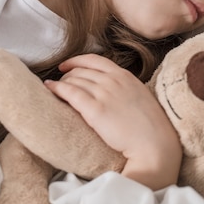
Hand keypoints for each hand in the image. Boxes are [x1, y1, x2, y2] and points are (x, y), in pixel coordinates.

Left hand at [44, 54, 181, 188]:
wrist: (154, 143)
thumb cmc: (149, 126)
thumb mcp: (139, 96)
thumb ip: (123, 88)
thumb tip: (109, 89)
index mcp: (125, 76)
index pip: (95, 60)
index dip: (77, 61)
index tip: (67, 65)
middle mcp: (113, 80)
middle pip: (81, 70)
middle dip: (67, 74)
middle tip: (60, 83)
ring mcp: (104, 94)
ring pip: (74, 80)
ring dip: (61, 82)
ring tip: (53, 88)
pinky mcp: (95, 110)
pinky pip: (70, 93)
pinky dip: (57, 88)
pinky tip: (49, 89)